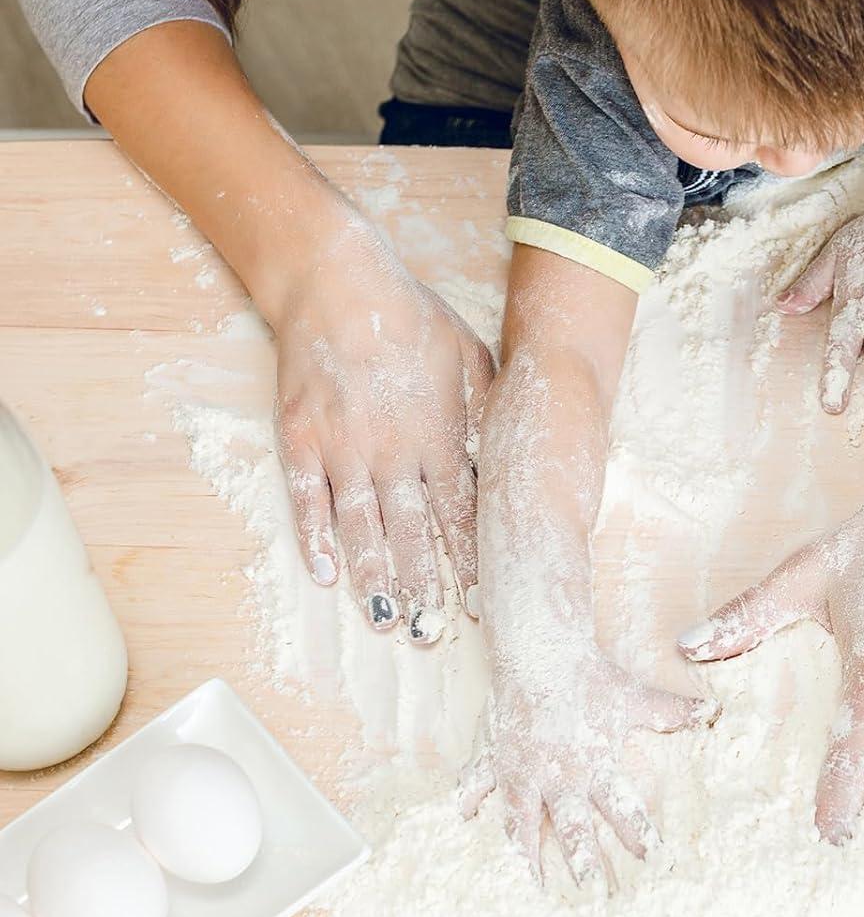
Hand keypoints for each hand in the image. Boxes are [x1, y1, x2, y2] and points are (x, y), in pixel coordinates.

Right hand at [269, 215, 494, 638]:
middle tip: (433, 636)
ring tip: (387, 621)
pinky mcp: (300, 439)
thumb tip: (510, 461)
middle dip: (425, 588)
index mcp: (440, 436)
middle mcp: (394, 451)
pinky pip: (308, 500)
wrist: (337, 280)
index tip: (479, 604)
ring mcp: (343, 447)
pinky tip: (326, 577)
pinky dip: (317, 539)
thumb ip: (488, 414)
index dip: (468, 562)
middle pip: (412, 534)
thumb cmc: (413, 318)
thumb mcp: (472, 358)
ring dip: (374, 579)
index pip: (460, 515)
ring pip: (361, 528)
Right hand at [458, 638, 718, 884]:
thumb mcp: (635, 696)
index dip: (641, 835)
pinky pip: (478, 782)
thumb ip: (671, 711)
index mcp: (594, 763)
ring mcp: (523, 768)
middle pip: (573, 828)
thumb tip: (712, 712)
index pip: (623, 808)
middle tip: (593, 896)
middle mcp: (558, 774)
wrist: (540, 648)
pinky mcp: (497, 755)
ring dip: (525, 852)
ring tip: (529, 883)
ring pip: (522, 820)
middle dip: (584, 863)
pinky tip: (462, 818)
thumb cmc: (589, 674)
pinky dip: (469, 799)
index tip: (657, 862)